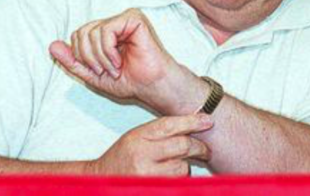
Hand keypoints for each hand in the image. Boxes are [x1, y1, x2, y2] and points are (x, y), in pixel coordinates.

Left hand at [50, 8, 191, 111]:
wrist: (152, 86)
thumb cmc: (129, 80)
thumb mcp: (93, 75)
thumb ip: (73, 61)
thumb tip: (52, 46)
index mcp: (105, 32)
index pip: (77, 35)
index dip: (81, 56)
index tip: (98, 71)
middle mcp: (114, 22)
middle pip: (81, 32)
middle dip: (88, 57)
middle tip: (105, 70)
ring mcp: (124, 18)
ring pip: (92, 32)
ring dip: (100, 58)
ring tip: (115, 67)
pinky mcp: (134, 18)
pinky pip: (106, 30)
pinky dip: (108, 51)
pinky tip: (120, 60)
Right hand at [89, 113, 213, 175]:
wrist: (101, 180)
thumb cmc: (121, 157)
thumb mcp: (136, 137)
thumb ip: (160, 132)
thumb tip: (192, 125)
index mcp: (138, 137)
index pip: (171, 125)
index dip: (193, 121)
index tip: (207, 121)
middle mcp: (142, 156)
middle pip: (182, 146)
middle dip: (198, 147)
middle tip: (205, 149)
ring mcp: (145, 176)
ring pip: (182, 168)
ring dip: (185, 166)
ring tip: (176, 166)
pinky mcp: (150, 189)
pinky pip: (175, 184)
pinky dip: (178, 180)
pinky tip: (170, 177)